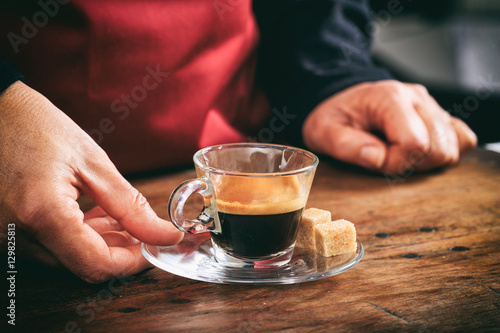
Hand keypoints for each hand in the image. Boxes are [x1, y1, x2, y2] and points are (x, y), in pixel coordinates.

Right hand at [0, 82, 182, 282]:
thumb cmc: (37, 127)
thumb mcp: (92, 162)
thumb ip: (130, 205)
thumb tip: (162, 234)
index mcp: (40, 212)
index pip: (96, 264)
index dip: (133, 262)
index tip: (155, 247)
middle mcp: (15, 233)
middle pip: (82, 264)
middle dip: (119, 249)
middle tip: (139, 226)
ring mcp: (4, 236)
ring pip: (67, 258)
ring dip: (98, 242)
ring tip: (114, 212)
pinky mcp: (3, 233)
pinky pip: (48, 248)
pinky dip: (76, 237)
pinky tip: (91, 213)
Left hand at [302, 80, 476, 173]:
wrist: (342, 101)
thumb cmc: (334, 117)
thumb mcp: (324, 132)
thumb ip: (347, 146)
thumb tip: (377, 158)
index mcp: (390, 97)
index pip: (414, 143)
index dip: (396, 163)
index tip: (374, 160)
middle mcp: (417, 98)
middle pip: (439, 148)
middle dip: (411, 164)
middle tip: (385, 157)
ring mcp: (431, 105)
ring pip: (452, 147)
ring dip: (426, 161)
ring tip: (397, 152)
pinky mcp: (439, 115)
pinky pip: (462, 139)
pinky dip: (442, 151)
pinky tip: (416, 151)